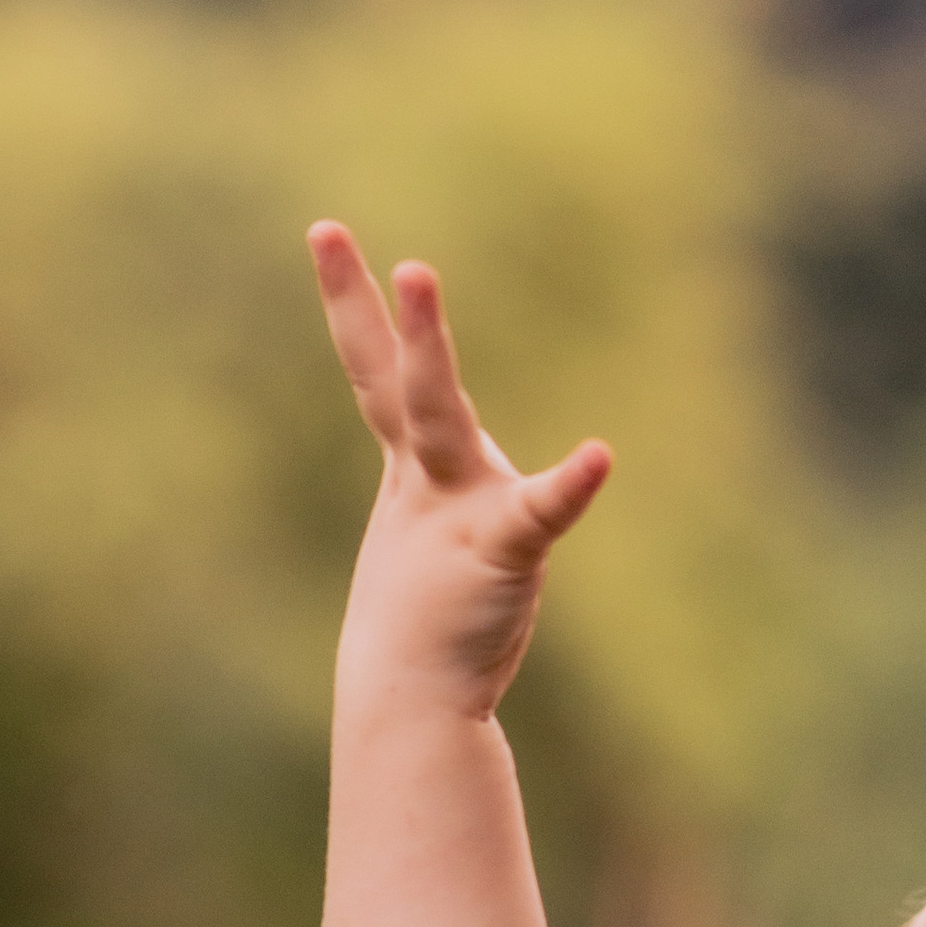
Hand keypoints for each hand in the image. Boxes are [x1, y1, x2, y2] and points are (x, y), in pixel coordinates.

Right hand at [310, 227, 610, 718]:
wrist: (415, 696)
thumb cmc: (431, 620)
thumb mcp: (444, 537)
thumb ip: (463, 495)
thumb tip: (497, 484)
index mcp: (416, 466)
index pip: (378, 369)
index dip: (355, 302)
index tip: (327, 232)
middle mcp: (430, 474)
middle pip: (391, 375)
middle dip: (363, 304)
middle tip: (326, 230)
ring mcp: (459, 505)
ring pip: (436, 413)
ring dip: (425, 345)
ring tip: (416, 273)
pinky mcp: (503, 550)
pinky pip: (541, 510)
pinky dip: (568, 485)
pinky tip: (599, 456)